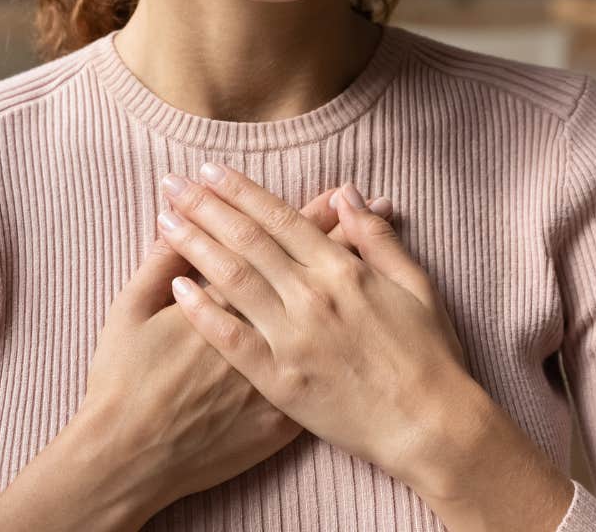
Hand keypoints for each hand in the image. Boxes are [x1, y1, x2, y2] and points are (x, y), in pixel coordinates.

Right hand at [75, 185, 393, 516]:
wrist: (132, 458)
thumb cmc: (123, 383)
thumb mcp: (130, 311)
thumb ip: (157, 264)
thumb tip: (177, 222)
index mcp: (226, 297)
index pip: (275, 244)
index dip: (307, 215)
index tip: (335, 192)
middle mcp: (262, 329)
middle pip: (311, 272)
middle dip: (341, 234)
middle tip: (368, 202)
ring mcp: (278, 372)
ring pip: (327, 315)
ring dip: (355, 276)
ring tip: (381, 250)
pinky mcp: (283, 414)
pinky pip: (326, 372)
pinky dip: (348, 342)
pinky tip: (368, 321)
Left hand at [155, 161, 469, 484]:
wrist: (430, 426)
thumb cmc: (429, 356)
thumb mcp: (414, 284)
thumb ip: (376, 238)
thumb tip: (348, 193)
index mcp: (343, 270)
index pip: (280, 217)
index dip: (241, 191)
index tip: (209, 170)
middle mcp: (313, 296)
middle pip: (247, 239)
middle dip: (205, 206)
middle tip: (172, 182)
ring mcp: (293, 338)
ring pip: (233, 279)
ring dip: (195, 245)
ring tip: (165, 219)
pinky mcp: (279, 380)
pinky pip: (232, 339)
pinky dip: (203, 311)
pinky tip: (177, 287)